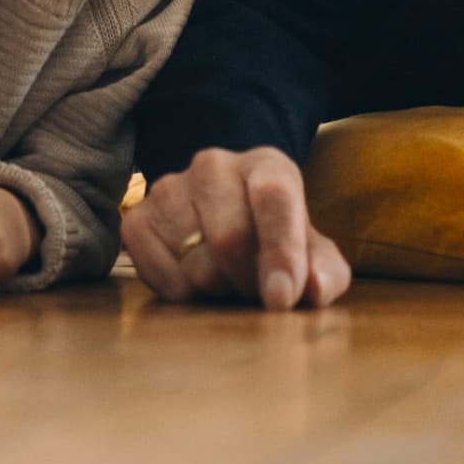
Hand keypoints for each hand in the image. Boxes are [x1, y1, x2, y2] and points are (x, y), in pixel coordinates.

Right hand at [121, 147, 351, 310]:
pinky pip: (159, 277)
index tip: (282, 298)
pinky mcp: (137, 220)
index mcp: (266, 164)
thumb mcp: (312, 253)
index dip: (281, 251)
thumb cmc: (275, 241)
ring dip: (217, 289)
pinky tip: (196, 281)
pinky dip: (183, 295)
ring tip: (228, 279)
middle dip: (248, 280)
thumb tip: (315, 290)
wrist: (224, 225)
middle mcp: (214, 165)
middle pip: (230, 236)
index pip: (275, 197)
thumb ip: (326, 271)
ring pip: (194, 263)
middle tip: (255, 289)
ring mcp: (169, 188)